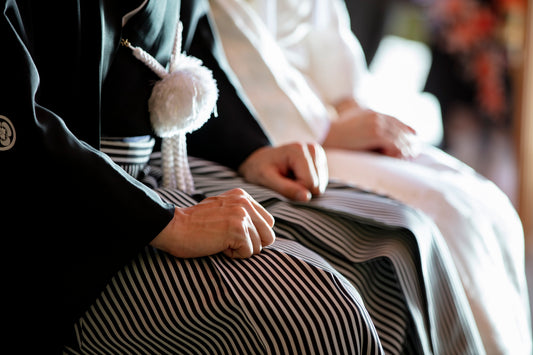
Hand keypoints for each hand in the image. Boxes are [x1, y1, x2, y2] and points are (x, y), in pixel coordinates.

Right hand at [150, 188, 274, 257]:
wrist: (173, 227)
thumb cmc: (195, 224)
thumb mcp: (223, 209)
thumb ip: (243, 214)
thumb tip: (265, 234)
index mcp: (243, 196)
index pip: (268, 222)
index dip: (254, 234)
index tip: (232, 233)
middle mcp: (245, 202)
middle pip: (268, 235)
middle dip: (251, 244)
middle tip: (227, 239)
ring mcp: (242, 215)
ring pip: (259, 246)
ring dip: (240, 250)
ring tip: (220, 240)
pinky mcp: (238, 229)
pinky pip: (248, 253)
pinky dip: (233, 255)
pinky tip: (217, 245)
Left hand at [238, 142, 327, 201]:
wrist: (260, 159)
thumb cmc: (260, 168)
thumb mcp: (266, 179)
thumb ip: (286, 189)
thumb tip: (307, 197)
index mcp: (298, 151)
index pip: (310, 183)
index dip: (296, 191)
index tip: (282, 185)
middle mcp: (313, 149)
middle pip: (317, 185)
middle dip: (301, 189)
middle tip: (285, 181)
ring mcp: (319, 155)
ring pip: (320, 185)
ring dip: (304, 187)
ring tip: (289, 179)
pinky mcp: (321, 161)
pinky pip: (320, 183)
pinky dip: (308, 185)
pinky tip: (296, 177)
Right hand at [324, 99, 417, 158]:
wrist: (326, 134)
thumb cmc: (337, 134)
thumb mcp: (354, 124)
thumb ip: (367, 126)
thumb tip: (379, 139)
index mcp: (373, 113)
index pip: (396, 121)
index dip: (407, 130)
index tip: (415, 138)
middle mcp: (377, 117)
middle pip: (401, 129)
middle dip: (409, 142)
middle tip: (414, 153)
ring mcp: (377, 124)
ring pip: (400, 138)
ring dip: (405, 149)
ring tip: (407, 158)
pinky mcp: (375, 134)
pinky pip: (394, 144)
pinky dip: (397, 152)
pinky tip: (396, 158)